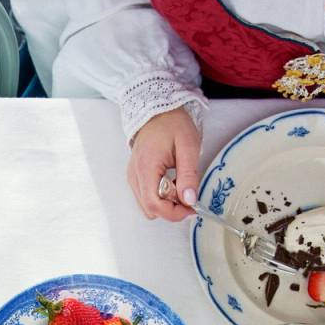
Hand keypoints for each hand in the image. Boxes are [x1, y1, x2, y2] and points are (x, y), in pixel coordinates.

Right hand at [126, 107, 200, 222]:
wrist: (157, 111)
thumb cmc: (173, 124)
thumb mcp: (188, 146)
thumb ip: (189, 175)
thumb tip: (189, 200)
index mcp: (146, 168)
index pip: (154, 205)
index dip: (174, 213)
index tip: (192, 209)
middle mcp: (135, 176)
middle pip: (150, 210)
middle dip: (172, 209)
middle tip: (188, 194)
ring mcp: (133, 177)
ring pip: (148, 206)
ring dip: (166, 203)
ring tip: (180, 184)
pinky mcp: (135, 177)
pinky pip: (146, 197)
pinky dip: (161, 196)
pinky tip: (171, 181)